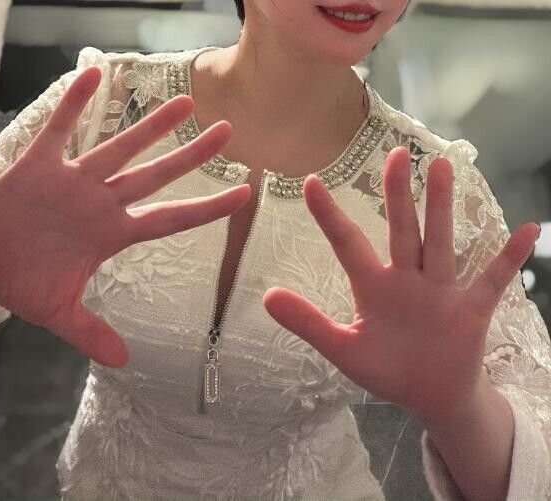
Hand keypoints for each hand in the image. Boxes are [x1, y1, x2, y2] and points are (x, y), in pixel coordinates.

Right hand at [0, 66, 250, 367]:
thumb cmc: (18, 282)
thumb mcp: (58, 313)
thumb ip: (91, 333)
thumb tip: (123, 362)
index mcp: (112, 235)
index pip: (171, 219)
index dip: (209, 208)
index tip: (245, 193)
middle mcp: (100, 203)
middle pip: (156, 175)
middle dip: (192, 155)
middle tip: (229, 131)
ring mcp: (72, 181)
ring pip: (119, 147)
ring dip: (150, 125)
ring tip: (186, 104)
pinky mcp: (37, 164)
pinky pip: (58, 128)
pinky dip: (72, 105)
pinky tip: (94, 76)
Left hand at [263, 146, 537, 427]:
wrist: (430, 397)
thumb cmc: (386, 369)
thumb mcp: (343, 349)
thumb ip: (309, 323)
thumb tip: (267, 297)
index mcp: (373, 287)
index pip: (348, 243)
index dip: (329, 215)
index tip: (310, 182)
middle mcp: (407, 279)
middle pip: (401, 230)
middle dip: (398, 194)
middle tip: (395, 154)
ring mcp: (440, 291)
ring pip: (439, 243)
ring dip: (441, 208)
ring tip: (441, 168)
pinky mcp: (472, 309)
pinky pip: (493, 280)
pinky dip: (509, 258)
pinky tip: (527, 229)